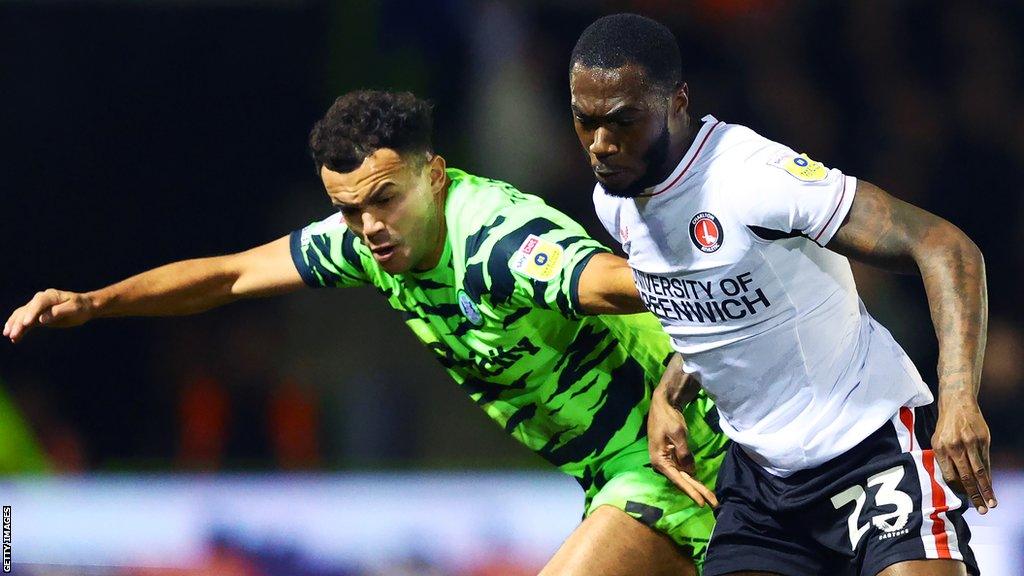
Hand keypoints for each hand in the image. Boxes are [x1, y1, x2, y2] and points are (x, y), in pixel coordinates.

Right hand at [4, 289, 93, 342]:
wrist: (85, 307)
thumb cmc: (81, 306)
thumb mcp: (74, 308)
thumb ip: (59, 312)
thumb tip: (42, 319)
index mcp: (50, 295)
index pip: (38, 303)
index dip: (31, 313)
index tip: (25, 324)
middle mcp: (41, 300)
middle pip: (26, 310)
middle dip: (18, 323)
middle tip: (12, 334)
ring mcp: (38, 308)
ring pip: (22, 316)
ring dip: (14, 326)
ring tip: (10, 336)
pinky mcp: (38, 316)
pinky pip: (26, 322)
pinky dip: (19, 329)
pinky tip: (15, 338)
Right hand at [648, 374, 717, 507]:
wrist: (663, 405)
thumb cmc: (668, 418)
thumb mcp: (678, 434)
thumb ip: (684, 453)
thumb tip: (691, 471)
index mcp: (660, 460)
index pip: (678, 479)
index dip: (691, 491)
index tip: (702, 502)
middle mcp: (662, 464)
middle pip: (682, 481)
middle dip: (699, 492)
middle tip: (714, 504)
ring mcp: (667, 460)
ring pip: (684, 477)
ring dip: (697, 487)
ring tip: (711, 499)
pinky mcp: (672, 456)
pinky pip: (684, 470)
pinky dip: (693, 478)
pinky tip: (702, 486)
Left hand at [932, 393, 996, 513]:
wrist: (957, 403)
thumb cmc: (945, 426)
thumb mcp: (937, 440)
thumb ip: (944, 459)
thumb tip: (953, 483)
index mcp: (940, 448)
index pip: (950, 475)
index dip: (958, 490)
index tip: (964, 501)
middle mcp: (955, 446)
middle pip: (966, 476)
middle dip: (975, 495)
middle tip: (982, 510)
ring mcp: (971, 442)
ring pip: (980, 471)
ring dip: (986, 489)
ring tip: (991, 503)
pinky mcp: (983, 439)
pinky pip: (986, 461)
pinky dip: (989, 475)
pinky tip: (991, 486)